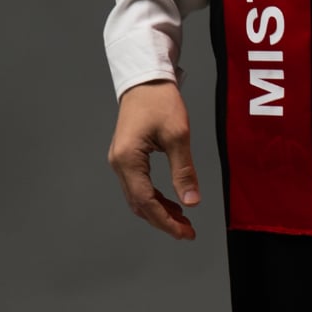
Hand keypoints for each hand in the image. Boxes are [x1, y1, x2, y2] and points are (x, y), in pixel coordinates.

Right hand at [107, 79, 201, 239]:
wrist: (145, 79)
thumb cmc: (160, 101)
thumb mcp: (178, 136)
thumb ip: (184, 171)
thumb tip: (192, 201)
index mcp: (128, 159)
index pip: (145, 201)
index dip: (166, 221)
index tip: (185, 233)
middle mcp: (119, 163)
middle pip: (139, 204)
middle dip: (163, 220)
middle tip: (187, 232)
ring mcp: (120, 160)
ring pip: (137, 197)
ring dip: (159, 211)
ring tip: (183, 220)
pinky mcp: (126, 157)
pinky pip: (138, 186)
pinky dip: (154, 198)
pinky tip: (172, 202)